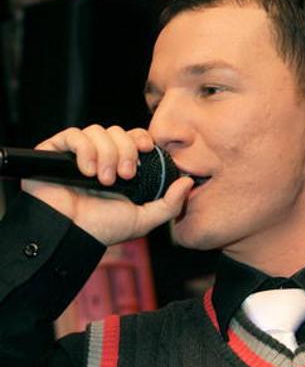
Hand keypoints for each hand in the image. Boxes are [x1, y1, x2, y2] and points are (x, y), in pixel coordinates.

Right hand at [22, 125, 193, 245]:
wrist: (70, 235)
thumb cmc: (102, 229)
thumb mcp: (143, 219)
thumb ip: (169, 204)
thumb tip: (188, 182)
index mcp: (119, 167)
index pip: (133, 137)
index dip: (141, 138)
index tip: (146, 149)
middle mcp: (99, 157)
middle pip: (117, 131)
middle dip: (125, 151)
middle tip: (125, 175)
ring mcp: (77, 154)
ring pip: (97, 131)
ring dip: (106, 154)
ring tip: (103, 180)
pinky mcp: (56, 151)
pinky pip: (74, 135)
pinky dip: (85, 150)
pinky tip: (86, 171)